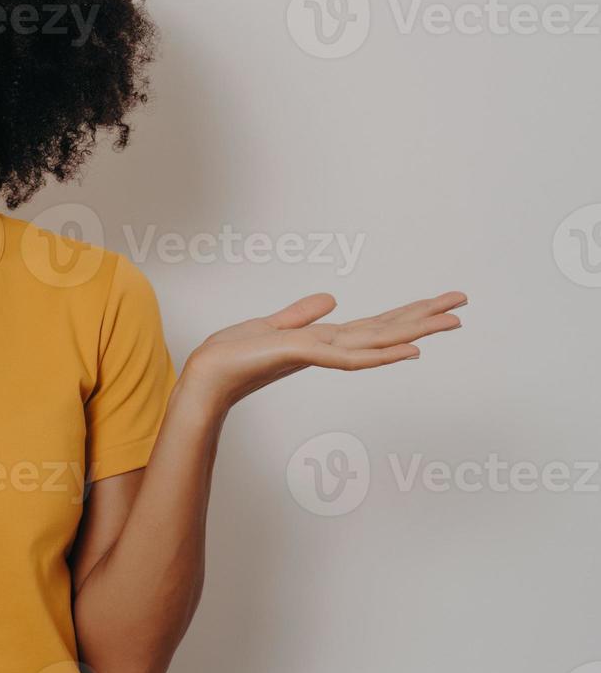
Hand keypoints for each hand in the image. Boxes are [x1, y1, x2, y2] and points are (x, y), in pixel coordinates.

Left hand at [183, 290, 467, 410]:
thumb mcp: (273, 325)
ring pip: (378, 341)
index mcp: (325, 339)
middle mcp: (330, 347)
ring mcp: (321, 354)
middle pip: (386, 330)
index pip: (374, 325)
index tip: (439, 304)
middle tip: (464, 304)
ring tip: (451, 321)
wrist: (207, 373)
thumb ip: (303, 314)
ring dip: (415, 331)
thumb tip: (333, 299)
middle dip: (425, 317)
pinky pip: (349, 357)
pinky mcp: (303, 355)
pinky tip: (407, 350)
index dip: (407, 314)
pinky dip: (380, 354)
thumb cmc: (234, 353)